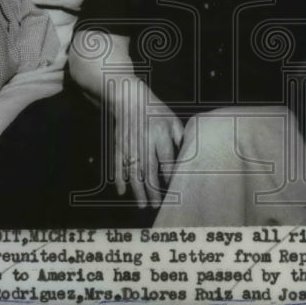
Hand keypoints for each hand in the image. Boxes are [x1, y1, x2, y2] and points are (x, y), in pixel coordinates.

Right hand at [109, 78, 183, 207]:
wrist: (128, 98)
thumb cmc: (154, 110)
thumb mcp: (172, 119)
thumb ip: (180, 137)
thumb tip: (187, 157)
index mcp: (160, 135)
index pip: (166, 161)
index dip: (169, 177)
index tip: (173, 190)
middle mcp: (144, 142)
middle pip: (149, 171)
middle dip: (153, 191)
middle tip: (157, 206)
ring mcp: (129, 146)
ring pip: (133, 173)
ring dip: (138, 191)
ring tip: (142, 205)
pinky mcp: (118, 146)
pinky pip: (118, 166)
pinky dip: (119, 180)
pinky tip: (122, 192)